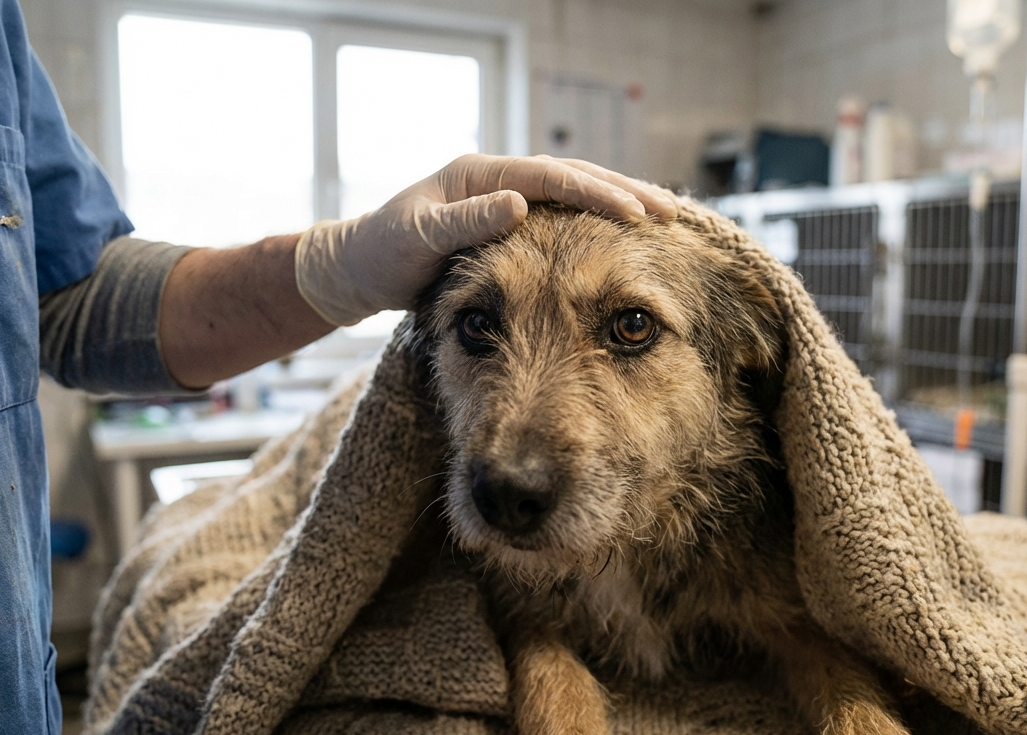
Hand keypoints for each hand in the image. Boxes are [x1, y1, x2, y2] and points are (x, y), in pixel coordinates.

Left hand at [293, 154, 677, 326]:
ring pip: (573, 192)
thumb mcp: (419, 239)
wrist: (358, 269)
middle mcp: (497, 179)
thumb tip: (520, 205)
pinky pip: (562, 215)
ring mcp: (503, 198)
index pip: (551, 177)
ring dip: (617, 201)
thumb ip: (467, 222)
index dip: (595, 194)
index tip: (633, 214)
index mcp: (479, 174)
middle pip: (573, 176)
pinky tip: (623, 234)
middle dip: (623, 191)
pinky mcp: (507, 222)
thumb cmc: (383, 255)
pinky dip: (595, 221)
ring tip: (661, 216)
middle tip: (668, 211)